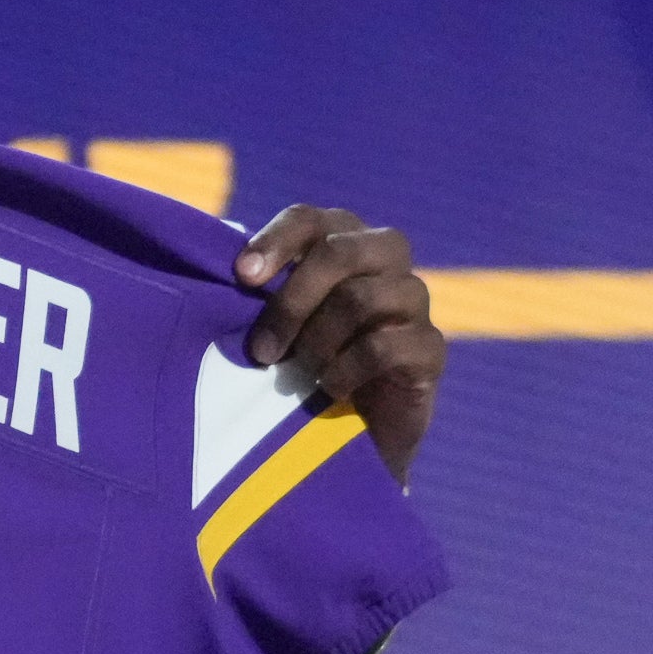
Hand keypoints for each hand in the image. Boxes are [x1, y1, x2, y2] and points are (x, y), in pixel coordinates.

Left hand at [235, 206, 445, 482]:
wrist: (352, 433)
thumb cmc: (303, 367)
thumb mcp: (277, 325)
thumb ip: (260, 293)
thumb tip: (222, 272)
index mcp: (344, 242)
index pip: (311, 220)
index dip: (276, 241)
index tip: (241, 277)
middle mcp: (385, 261)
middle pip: (340, 251)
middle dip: (291, 301)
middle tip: (261, 350)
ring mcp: (414, 302)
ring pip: (362, 297)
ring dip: (318, 339)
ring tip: (301, 371)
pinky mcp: (430, 349)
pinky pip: (388, 345)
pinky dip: (348, 368)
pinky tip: (330, 388)